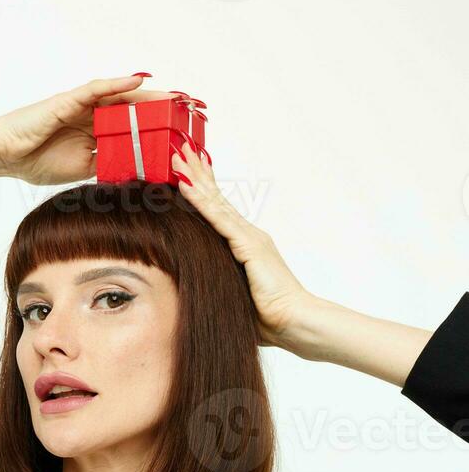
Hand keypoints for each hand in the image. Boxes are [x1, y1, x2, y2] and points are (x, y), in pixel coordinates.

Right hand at [0, 74, 174, 185]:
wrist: (4, 155)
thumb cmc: (35, 161)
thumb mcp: (81, 168)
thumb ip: (105, 162)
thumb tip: (134, 168)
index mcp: (94, 132)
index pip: (131, 127)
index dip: (156, 127)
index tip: (181, 133)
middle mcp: (91, 115)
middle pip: (132, 108)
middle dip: (160, 109)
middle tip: (190, 110)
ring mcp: (80, 105)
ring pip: (120, 96)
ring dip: (148, 95)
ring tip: (174, 96)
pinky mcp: (68, 100)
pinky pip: (97, 88)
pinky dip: (118, 84)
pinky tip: (139, 81)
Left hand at [170, 138, 314, 348]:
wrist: (293, 321)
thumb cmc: (269, 317)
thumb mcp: (237, 294)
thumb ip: (223, 284)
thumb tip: (202, 289)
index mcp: (245, 246)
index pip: (219, 212)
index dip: (203, 190)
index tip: (188, 171)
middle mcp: (248, 235)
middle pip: (216, 199)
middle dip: (198, 173)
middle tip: (180, 149)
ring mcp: (248, 238)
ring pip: (215, 202)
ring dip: (195, 178)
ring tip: (178, 157)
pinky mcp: (247, 246)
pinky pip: (217, 219)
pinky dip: (200, 201)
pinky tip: (186, 185)